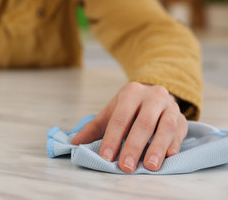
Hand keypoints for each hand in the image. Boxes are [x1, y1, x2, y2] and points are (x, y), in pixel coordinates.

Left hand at [71, 82, 187, 172]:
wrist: (155, 94)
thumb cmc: (131, 107)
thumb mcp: (112, 112)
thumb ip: (94, 128)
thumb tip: (75, 143)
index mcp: (131, 93)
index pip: (120, 118)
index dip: (113, 138)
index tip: (106, 156)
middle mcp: (152, 96)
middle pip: (142, 123)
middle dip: (133, 147)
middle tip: (126, 166)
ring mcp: (170, 106)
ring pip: (165, 128)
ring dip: (157, 148)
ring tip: (149, 166)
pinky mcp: (182, 118)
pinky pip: (180, 132)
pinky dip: (174, 145)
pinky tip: (169, 157)